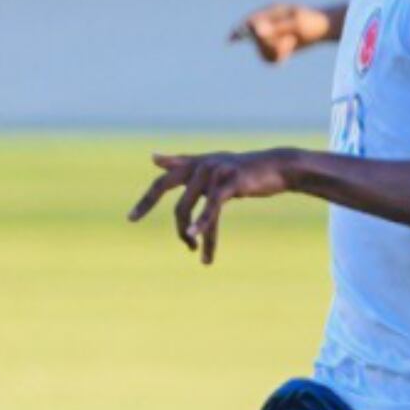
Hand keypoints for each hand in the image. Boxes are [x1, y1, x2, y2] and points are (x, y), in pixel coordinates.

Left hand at [127, 149, 297, 264]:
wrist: (279, 168)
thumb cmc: (244, 172)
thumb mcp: (212, 166)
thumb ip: (182, 163)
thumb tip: (153, 157)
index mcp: (195, 164)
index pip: (163, 181)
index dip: (146, 200)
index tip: (130, 219)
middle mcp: (200, 164)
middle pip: (164, 186)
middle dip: (146, 204)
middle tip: (133, 220)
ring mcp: (214, 171)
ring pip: (188, 206)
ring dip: (188, 232)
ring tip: (194, 252)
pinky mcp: (230, 182)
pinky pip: (211, 207)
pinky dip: (202, 224)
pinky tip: (196, 238)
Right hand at [229, 3, 332, 64]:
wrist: (324, 28)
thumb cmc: (312, 23)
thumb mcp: (296, 25)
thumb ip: (276, 28)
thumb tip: (257, 30)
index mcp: (270, 12)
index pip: (250, 22)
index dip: (239, 31)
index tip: (230, 40)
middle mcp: (267, 23)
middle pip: (255, 40)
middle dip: (269, 45)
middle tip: (287, 42)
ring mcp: (271, 34)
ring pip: (261, 51)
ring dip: (275, 53)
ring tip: (290, 44)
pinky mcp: (275, 45)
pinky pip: (267, 58)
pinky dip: (277, 58)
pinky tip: (288, 51)